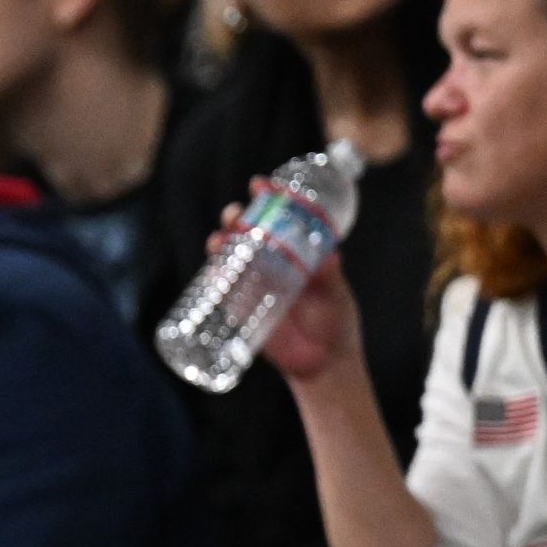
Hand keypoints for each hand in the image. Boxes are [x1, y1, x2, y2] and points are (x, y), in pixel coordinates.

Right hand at [209, 191, 363, 382]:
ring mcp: (255, 287)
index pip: (277, 218)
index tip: (259, 183)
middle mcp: (272, 265)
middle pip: (247, 234)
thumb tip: (333, 255)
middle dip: (236, 219)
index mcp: (295, 253)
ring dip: (220, 245)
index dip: (265, 199)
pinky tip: (211, 272)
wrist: (324, 363)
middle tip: (235, 213)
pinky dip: (214, 280)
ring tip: (219, 239)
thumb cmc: (335, 323)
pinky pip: (223, 292)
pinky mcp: (244, 312)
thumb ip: (331, 276)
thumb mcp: (336, 295)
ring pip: (231, 259)